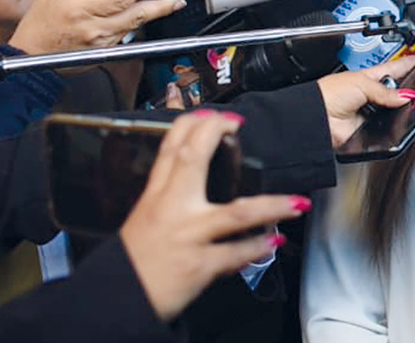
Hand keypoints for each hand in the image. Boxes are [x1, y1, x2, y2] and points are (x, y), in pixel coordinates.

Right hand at [9, 0, 185, 53]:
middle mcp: (96, 27)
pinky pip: (124, 37)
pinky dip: (134, 26)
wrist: (30, 54)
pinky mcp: (103, 52)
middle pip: (137, 16)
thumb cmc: (39, 24)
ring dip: (151, 17)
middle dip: (161, 7)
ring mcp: (102, 42)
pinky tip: (140, 19)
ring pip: (134, 27)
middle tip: (177, 1)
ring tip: (166, 6)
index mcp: (84, 9)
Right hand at [119, 110, 310, 321]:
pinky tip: (275, 241)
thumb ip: (169, 199)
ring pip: (235, 213)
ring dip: (271, 205)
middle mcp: (170, 211)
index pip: (169, 150)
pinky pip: (236, 254)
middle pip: (190, 161)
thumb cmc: (133, 263)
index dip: (191, 124)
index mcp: (154, 198)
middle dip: (213, 135)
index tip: (213, 113)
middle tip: (238, 122)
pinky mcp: (199, 265)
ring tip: (297, 202)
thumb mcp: (144, 221)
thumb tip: (195, 181)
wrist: (117, 300)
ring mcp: (187, 237)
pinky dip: (257, 248)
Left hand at [316, 56, 414, 147]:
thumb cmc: (329, 94)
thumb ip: (387, 90)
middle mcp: (371, 95)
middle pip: (397, 91)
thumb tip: (407, 95)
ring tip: (403, 105)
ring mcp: (371, 112)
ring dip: (400, 109)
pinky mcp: (370, 129)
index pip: (394, 68)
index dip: (407, 63)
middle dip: (407, 90)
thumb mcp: (362, 83)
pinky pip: (388, 128)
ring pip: (395, 111)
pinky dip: (393, 125)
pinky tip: (394, 120)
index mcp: (368, 78)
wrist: (318, 116)